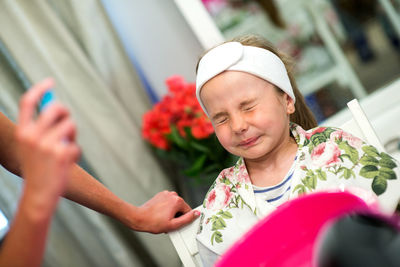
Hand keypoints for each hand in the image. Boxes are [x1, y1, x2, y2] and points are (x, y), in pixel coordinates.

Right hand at [15, 78, 79, 208]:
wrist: (38, 194)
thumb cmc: (37, 169)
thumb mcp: (30, 148)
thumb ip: (40, 128)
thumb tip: (56, 107)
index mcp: (22, 132)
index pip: (28, 102)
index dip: (40, 89)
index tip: (50, 82)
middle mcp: (32, 136)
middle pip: (55, 108)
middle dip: (65, 112)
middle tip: (67, 121)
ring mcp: (47, 145)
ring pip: (70, 125)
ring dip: (72, 135)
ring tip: (66, 148)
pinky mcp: (62, 154)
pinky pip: (76, 146)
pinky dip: (75, 154)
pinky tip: (66, 164)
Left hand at [134, 191, 199, 233]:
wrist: (140, 218)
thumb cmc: (154, 222)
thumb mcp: (174, 225)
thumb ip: (187, 219)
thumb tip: (197, 214)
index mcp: (177, 201)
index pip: (188, 211)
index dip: (183, 219)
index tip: (175, 223)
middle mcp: (173, 194)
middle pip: (181, 207)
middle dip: (177, 215)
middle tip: (168, 222)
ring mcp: (166, 194)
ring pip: (174, 205)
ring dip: (172, 212)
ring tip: (163, 218)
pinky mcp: (161, 195)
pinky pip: (168, 202)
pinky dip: (166, 208)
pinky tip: (160, 214)